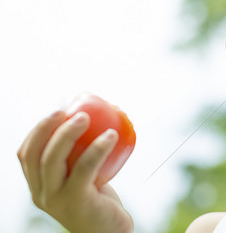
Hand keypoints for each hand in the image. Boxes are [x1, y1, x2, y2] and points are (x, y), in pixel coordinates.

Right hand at [17, 110, 133, 232]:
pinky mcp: (77, 201)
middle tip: (69, 110)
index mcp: (38, 186)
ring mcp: (56, 200)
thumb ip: (78, 158)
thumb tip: (94, 117)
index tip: (57, 112)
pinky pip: (85, 168)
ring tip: (87, 116)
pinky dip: (97, 148)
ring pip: (53, 160)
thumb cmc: (99, 201)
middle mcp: (41, 194)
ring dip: (68, 133)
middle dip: (47, 127)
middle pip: (35, 154)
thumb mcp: (82, 178)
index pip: (26, 155)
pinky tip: (112, 135)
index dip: (37, 130)